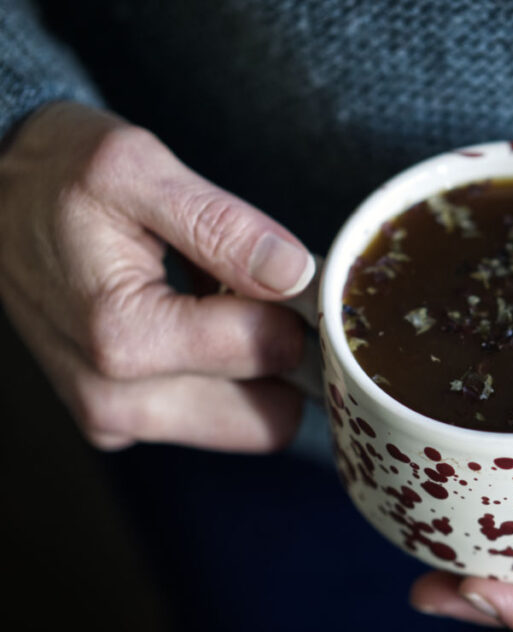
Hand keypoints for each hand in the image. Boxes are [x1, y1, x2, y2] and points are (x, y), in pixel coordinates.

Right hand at [0, 102, 314, 450]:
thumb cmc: (57, 175)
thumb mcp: (136, 168)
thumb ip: (221, 225)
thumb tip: (295, 274)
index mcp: (122, 336)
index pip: (267, 349)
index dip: (297, 305)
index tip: (295, 270)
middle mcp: (115, 399)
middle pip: (269, 413)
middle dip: (286, 353)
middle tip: (267, 292)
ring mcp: (113, 418)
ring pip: (251, 425)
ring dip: (258, 369)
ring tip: (222, 302)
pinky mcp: (118, 420)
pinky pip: (216, 416)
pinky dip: (226, 375)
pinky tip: (197, 320)